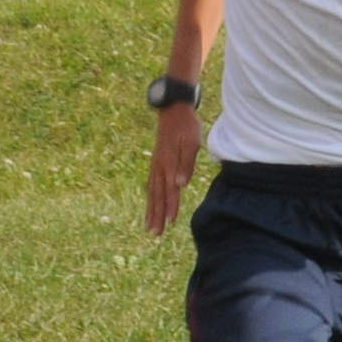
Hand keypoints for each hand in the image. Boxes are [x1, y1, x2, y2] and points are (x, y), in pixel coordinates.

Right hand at [144, 101, 202, 236]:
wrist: (173, 108)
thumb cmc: (186, 125)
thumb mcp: (191, 142)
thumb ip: (186, 164)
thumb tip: (180, 184)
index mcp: (167, 163)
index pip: (169, 190)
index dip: (170, 207)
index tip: (170, 223)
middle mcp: (159, 166)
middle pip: (157, 195)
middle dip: (156, 215)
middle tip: (154, 233)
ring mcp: (156, 164)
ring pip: (152, 191)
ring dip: (151, 210)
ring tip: (150, 226)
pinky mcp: (156, 161)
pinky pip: (151, 184)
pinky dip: (151, 197)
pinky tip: (151, 203)